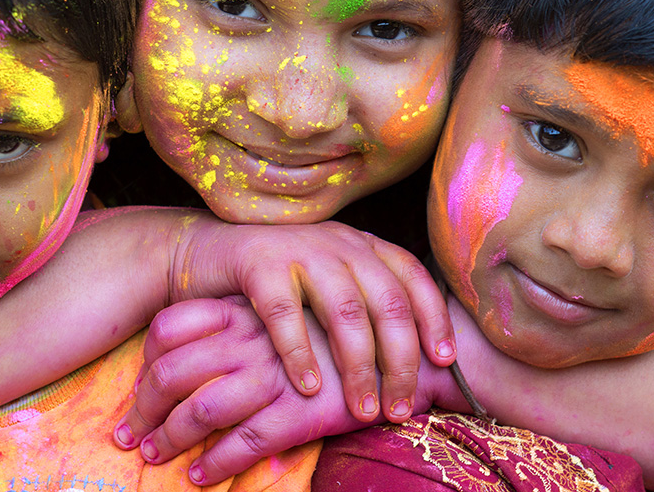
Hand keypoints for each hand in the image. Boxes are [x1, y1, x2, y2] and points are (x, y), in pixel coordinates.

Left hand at [114, 296, 374, 484]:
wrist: (408, 349)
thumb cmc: (345, 333)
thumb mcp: (291, 310)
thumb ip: (249, 321)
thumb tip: (202, 348)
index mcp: (246, 309)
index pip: (171, 325)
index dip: (145, 360)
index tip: (136, 387)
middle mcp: (252, 338)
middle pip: (172, 371)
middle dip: (142, 407)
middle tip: (129, 434)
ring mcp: (273, 375)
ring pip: (198, 409)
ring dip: (168, 439)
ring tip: (155, 457)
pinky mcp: (297, 412)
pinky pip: (242, 443)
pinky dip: (213, 464)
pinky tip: (200, 476)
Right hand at [174, 221, 455, 421]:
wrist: (208, 253)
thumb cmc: (280, 283)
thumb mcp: (331, 285)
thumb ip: (366, 307)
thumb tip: (420, 362)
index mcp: (364, 246)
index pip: (414, 279)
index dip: (435, 319)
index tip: (445, 362)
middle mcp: (340, 243)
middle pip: (387, 303)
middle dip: (400, 361)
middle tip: (401, 407)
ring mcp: (301, 250)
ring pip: (344, 311)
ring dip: (359, 366)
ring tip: (363, 410)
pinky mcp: (259, 263)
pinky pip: (285, 314)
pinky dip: (300, 353)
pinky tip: (308, 387)